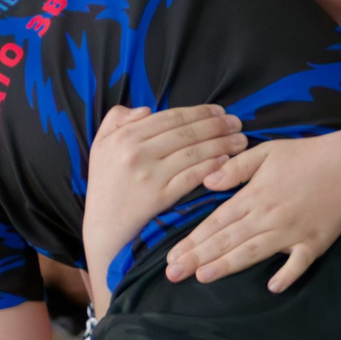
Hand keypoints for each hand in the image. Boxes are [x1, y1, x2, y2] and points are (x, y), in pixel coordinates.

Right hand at [82, 104, 245, 295]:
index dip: (199, 112)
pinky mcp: (160, 197)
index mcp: (124, 137)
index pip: (170, 117)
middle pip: (185, 133)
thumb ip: (116, 120)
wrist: (103, 230)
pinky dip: (211, 166)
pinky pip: (191, 176)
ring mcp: (149, 175)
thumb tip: (147, 110)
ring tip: (240, 140)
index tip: (219, 111)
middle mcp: (136, 152)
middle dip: (216, 125)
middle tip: (237, 123)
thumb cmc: (105, 187)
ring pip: (192, 152)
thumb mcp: (100, 146)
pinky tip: (226, 161)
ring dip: (221, 143)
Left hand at [168, 132, 340, 292]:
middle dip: (199, 257)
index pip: (216, 221)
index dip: (193, 239)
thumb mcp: (266, 152)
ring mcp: (292, 231)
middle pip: (228, 240)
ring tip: (203, 277)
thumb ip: (235, 168)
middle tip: (174, 274)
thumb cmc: (306, 155)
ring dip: (228, 265)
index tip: (172, 255)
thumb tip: (207, 181)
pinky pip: (299, 262)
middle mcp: (268, 216)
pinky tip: (273, 286)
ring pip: (254, 251)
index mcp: (254, 195)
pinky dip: (287, 274)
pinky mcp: (315, 242)